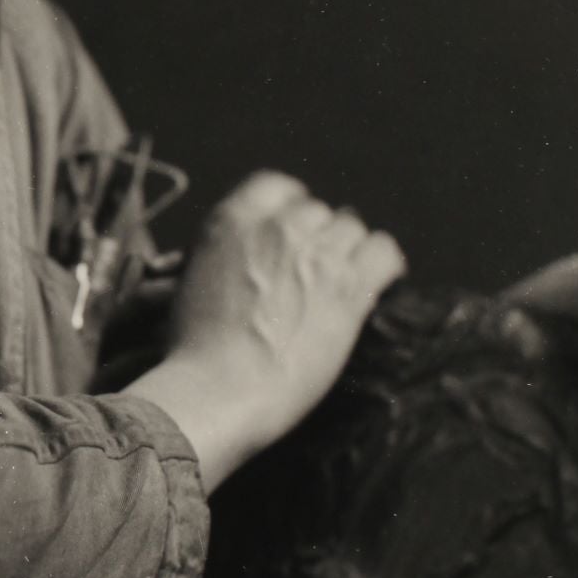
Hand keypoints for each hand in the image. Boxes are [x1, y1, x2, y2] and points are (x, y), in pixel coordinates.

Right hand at [126, 171, 405, 489]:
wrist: (218, 389)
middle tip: (312, 274)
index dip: (289, 211)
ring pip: (352, 229)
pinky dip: (384, 266)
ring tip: (340, 286)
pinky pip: (385, 253)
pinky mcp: (351, 286)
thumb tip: (244, 258)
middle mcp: (280, 226)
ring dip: (347, 254)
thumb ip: (225, 253)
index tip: (290, 235)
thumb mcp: (192, 282)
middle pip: (318, 212)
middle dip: (317, 239)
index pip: (277, 187)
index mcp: (233, 219)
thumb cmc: (194, 350)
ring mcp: (318, 253)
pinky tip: (376, 286)